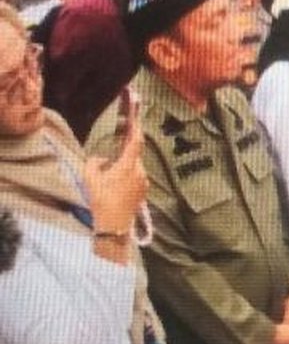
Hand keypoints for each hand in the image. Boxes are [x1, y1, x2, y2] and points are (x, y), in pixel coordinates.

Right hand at [84, 118, 146, 233]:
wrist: (114, 226)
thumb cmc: (102, 201)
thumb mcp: (90, 179)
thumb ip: (94, 162)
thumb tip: (101, 159)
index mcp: (128, 166)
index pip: (136, 141)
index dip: (136, 127)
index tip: (136, 117)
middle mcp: (140, 171)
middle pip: (135, 152)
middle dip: (128, 144)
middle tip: (122, 134)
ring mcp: (143, 182)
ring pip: (135, 165)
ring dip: (125, 161)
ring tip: (112, 166)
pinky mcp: (143, 190)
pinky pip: (136, 175)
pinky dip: (127, 172)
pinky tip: (116, 180)